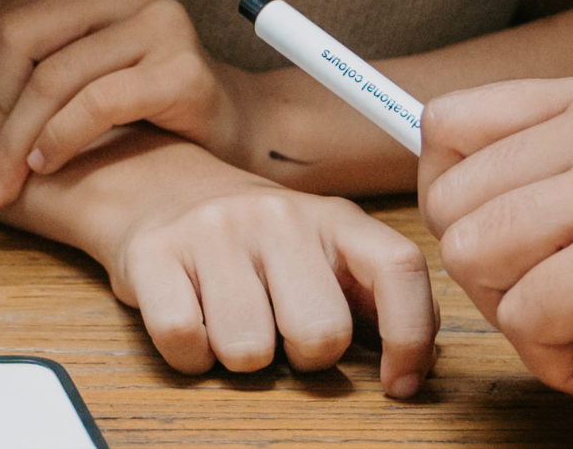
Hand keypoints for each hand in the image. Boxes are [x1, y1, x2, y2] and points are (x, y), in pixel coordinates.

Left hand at [0, 0, 250, 207]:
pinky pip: (95, 104)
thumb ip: (28, 34)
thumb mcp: (80, 58)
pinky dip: (58, 139)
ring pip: (53, 78)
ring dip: (15, 139)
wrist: (228, 124)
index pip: (10, 18)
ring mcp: (164, 22)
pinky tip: (43, 165)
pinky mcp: (183, 70)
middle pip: (22, 39)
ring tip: (2, 179)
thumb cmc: (144, 94)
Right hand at [92, 144, 437, 397]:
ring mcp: (215, 230)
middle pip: (320, 333)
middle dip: (305, 356)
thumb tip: (417, 359)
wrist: (163, 189)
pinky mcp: (155, 252)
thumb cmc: (259, 242)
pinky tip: (197, 322)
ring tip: (235, 321)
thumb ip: (373, 293)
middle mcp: (279, 214)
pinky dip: (191, 355)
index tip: (398, 384)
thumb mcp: (326, 250)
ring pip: (249, 350)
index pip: (398, 267)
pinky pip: (186, 343)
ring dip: (243, 357)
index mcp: (335, 216)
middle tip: (284, 331)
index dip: (410, 336)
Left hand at [420, 74, 572, 445]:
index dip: (458, 200)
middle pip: (448, 200)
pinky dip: (559, 361)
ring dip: (526, 318)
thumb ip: (522, 163)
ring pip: (471, 258)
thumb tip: (402, 128)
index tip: (522, 240)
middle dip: (495, 273)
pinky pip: (519, 321)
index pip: (448, 122)